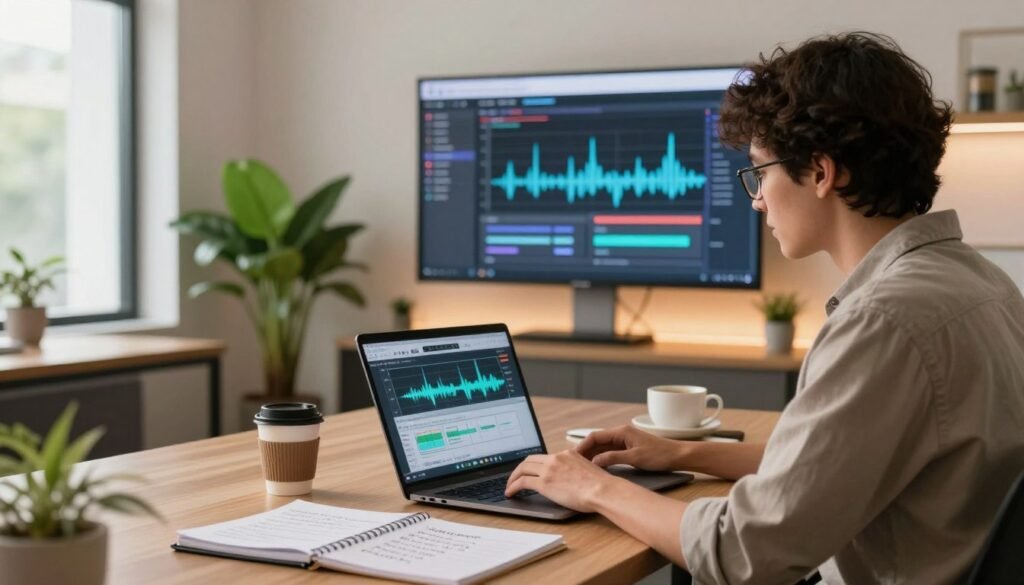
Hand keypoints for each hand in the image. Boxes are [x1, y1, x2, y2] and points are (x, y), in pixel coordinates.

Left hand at [504, 450, 619, 512]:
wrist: (602, 490)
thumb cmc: (601, 486)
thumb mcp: (587, 470)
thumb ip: (575, 470)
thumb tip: (570, 480)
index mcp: (566, 454)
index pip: (544, 456)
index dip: (533, 464)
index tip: (529, 470)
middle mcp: (556, 458)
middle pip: (529, 459)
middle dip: (519, 469)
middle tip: (515, 477)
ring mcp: (549, 469)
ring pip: (523, 468)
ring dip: (513, 477)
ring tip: (509, 486)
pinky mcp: (544, 482)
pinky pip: (522, 482)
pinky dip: (513, 486)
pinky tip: (510, 493)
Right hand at [575, 425, 685, 470]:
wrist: (677, 456)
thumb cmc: (659, 455)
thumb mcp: (635, 458)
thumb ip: (613, 458)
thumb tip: (595, 461)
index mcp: (621, 432)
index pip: (595, 436)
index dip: (582, 446)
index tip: (573, 456)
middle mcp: (621, 434)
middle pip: (597, 441)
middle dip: (585, 451)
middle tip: (573, 464)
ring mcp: (624, 441)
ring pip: (602, 448)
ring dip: (592, 456)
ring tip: (581, 467)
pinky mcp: (628, 449)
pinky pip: (610, 453)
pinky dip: (602, 459)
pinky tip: (596, 468)